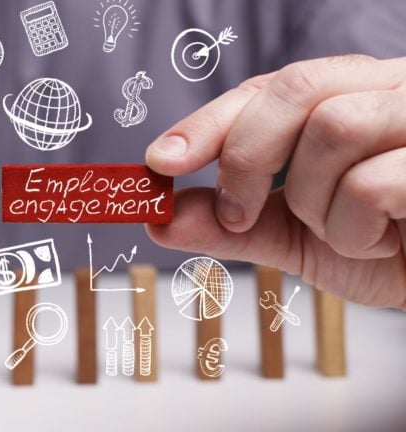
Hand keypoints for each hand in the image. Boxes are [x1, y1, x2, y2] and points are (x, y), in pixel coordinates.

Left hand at [145, 55, 405, 308]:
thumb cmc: (391, 249)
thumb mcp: (300, 238)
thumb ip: (235, 225)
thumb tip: (162, 218)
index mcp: (350, 97)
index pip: (270, 88)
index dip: (209, 121)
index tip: (160, 161)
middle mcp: (388, 90)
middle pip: (295, 88)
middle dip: (247, 157)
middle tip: (237, 212)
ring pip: (332, 130)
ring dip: (315, 205)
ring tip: (346, 233)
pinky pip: (373, 182)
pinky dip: (357, 230)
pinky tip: (385, 241)